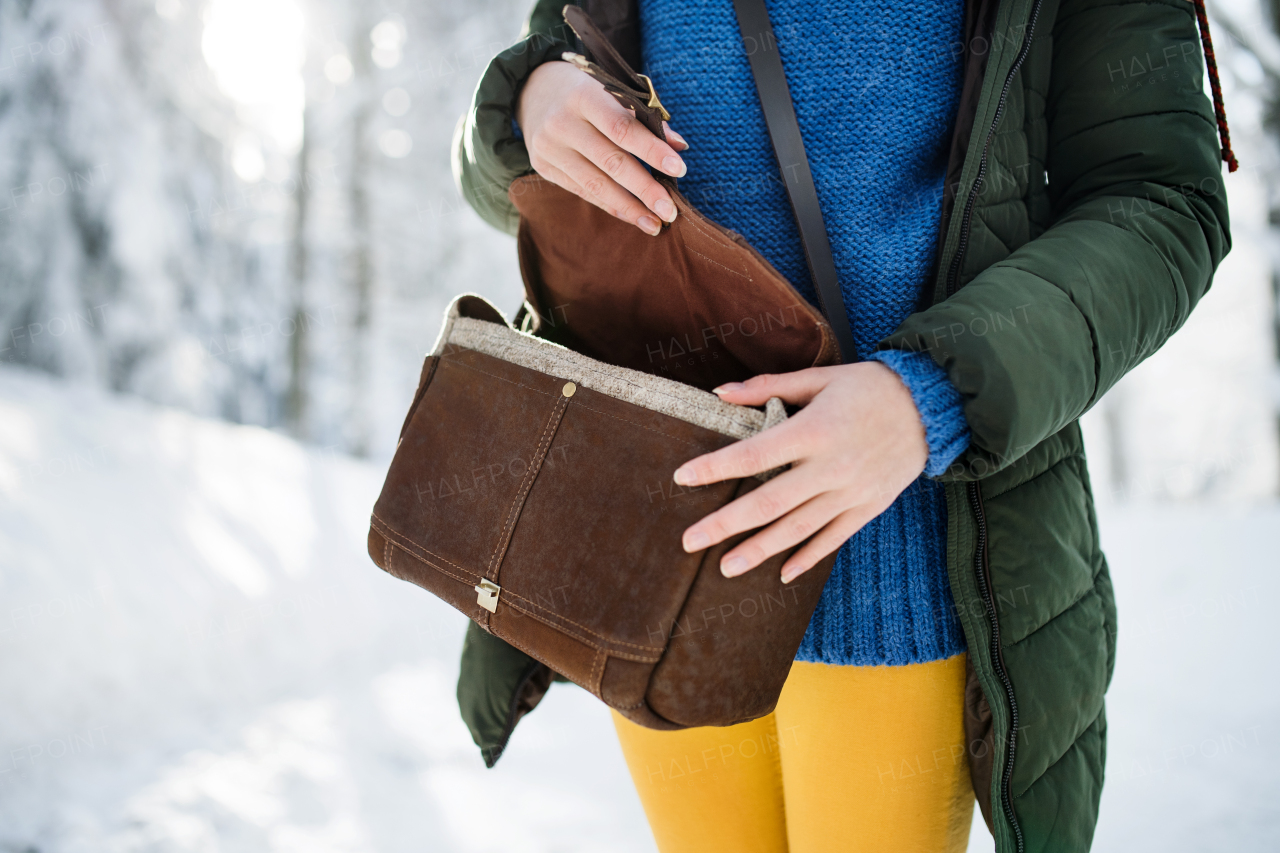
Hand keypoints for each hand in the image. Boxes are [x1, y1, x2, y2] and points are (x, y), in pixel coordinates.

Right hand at [516, 60, 688, 235]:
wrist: (534, 90)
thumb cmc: (586, 91)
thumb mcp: (611, 91)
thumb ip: (644, 116)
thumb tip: (679, 146)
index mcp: (583, 95)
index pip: (622, 128)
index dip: (652, 151)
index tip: (679, 170)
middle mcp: (562, 122)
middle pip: (611, 162)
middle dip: (644, 189)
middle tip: (670, 210)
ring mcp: (549, 147)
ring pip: (595, 184)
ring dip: (629, 207)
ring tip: (655, 223)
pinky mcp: (543, 167)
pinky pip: (582, 191)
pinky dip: (610, 205)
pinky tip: (632, 216)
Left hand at [674, 363, 928, 582]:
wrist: (932, 406)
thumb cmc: (869, 387)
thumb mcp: (819, 378)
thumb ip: (768, 386)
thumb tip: (720, 392)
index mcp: (814, 431)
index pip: (754, 454)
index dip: (715, 467)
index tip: (682, 477)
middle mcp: (830, 468)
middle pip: (769, 503)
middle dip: (725, 524)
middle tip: (689, 541)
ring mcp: (850, 493)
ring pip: (796, 530)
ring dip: (758, 551)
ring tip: (724, 567)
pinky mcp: (867, 508)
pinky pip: (832, 539)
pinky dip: (806, 558)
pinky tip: (781, 574)